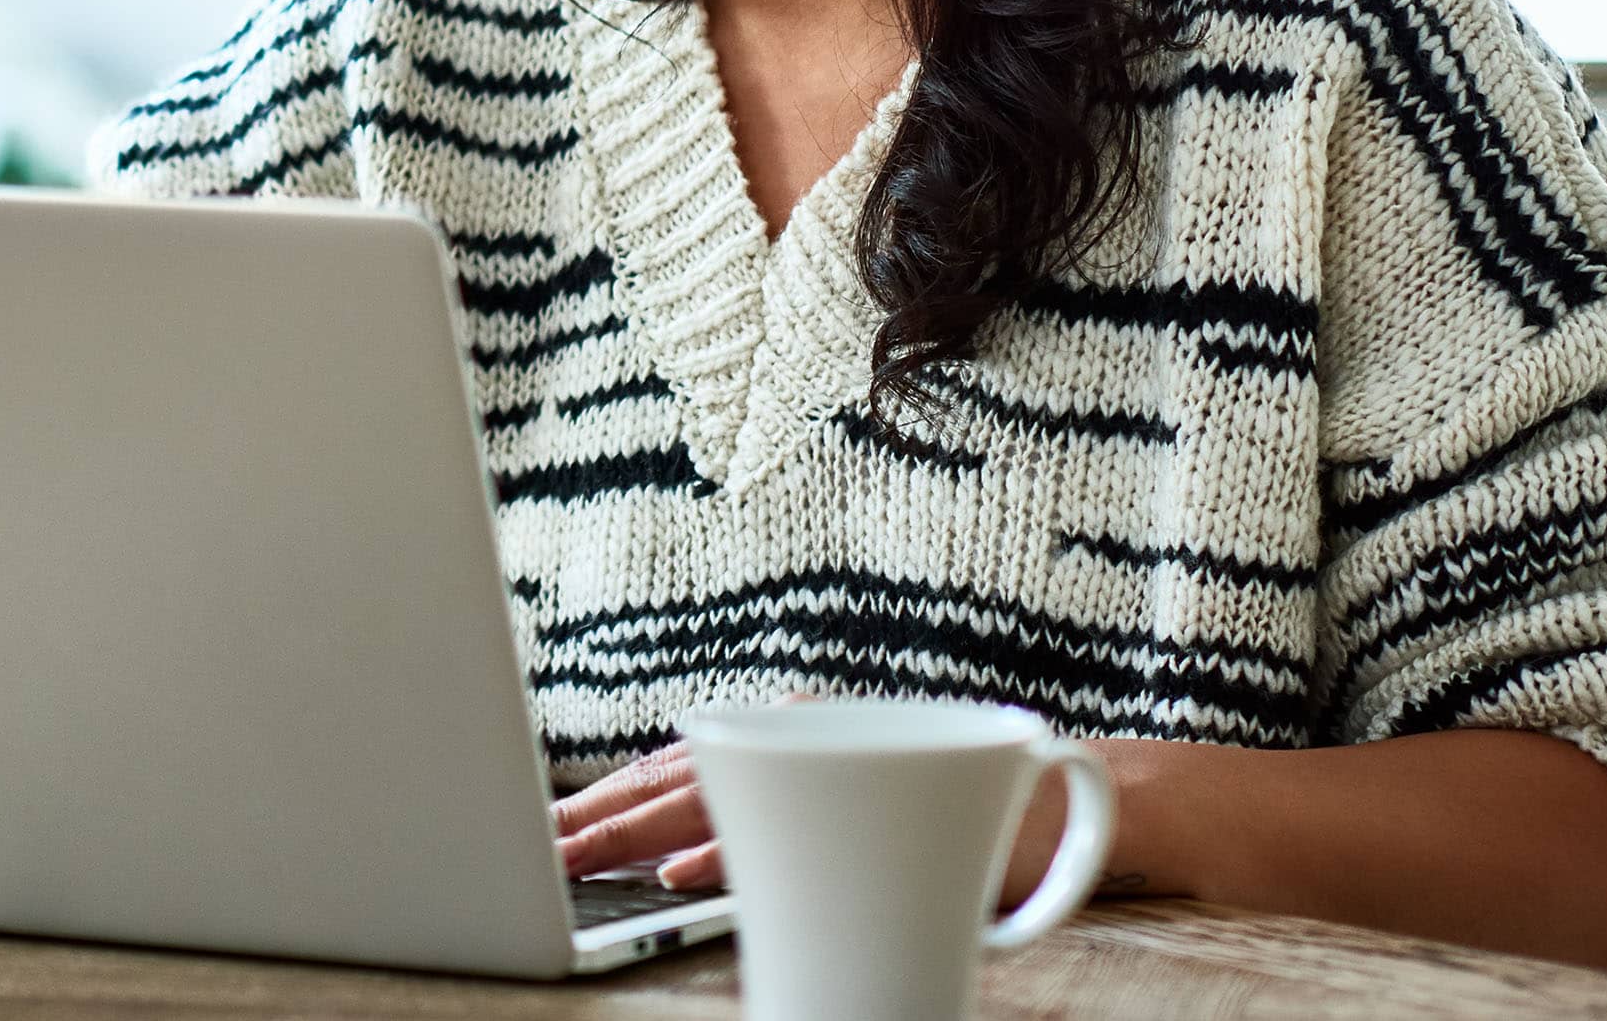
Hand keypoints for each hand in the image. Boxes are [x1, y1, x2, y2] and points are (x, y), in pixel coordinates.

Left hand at [553, 732, 1124, 902]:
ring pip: (711, 805)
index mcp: (785, 728)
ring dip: (631, 839)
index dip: (602, 801)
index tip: (547, 832)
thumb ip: (761, 827)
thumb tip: (667, 862)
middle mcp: (801, 729)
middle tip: (534, 851)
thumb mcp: (839, 818)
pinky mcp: (876, 807)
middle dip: (594, 821)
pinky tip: (672, 878)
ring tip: (571, 862)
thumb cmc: (946, 822)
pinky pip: (785, 837)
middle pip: (673, 781)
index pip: (671, 768)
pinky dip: (721, 859)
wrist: (1072, 807)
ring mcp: (837, 761)